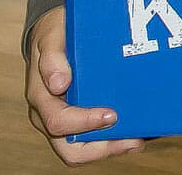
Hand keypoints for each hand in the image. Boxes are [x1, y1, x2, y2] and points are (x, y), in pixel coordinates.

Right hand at [25, 9, 144, 162]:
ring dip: (113, 147)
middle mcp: (51, 115)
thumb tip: (58, 84)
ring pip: (86, 149)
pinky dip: (117, 137)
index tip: (112, 115)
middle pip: (71, 150)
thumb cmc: (56, 34)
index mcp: (41, 98)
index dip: (84, 124)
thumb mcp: (51, 36)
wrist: (58, 31)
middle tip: (134, 140)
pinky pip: (97, 137)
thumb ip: (52, 58)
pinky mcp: (83, 117)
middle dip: (103, 149)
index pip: (58, 123)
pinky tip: (140, 128)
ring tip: (140, 138)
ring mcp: (68, 119)